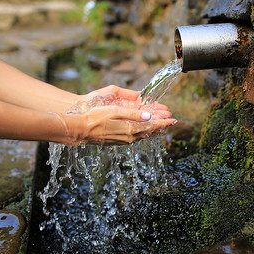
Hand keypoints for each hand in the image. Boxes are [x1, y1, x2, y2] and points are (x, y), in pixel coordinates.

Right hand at [55, 105, 176, 144]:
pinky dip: (142, 132)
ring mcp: (123, 141)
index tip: (173, 119)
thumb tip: (148, 115)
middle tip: (170, 121)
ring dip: (152, 129)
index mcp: (130, 129)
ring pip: (143, 135)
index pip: (152, 126)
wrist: (79, 130)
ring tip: (160, 125)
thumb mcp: (115, 112)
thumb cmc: (95, 118)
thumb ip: (133, 114)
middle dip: (160, 126)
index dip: (164, 122)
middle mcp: (129, 137)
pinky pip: (135, 137)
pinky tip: (143, 129)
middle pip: (149, 132)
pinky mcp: (118, 141)